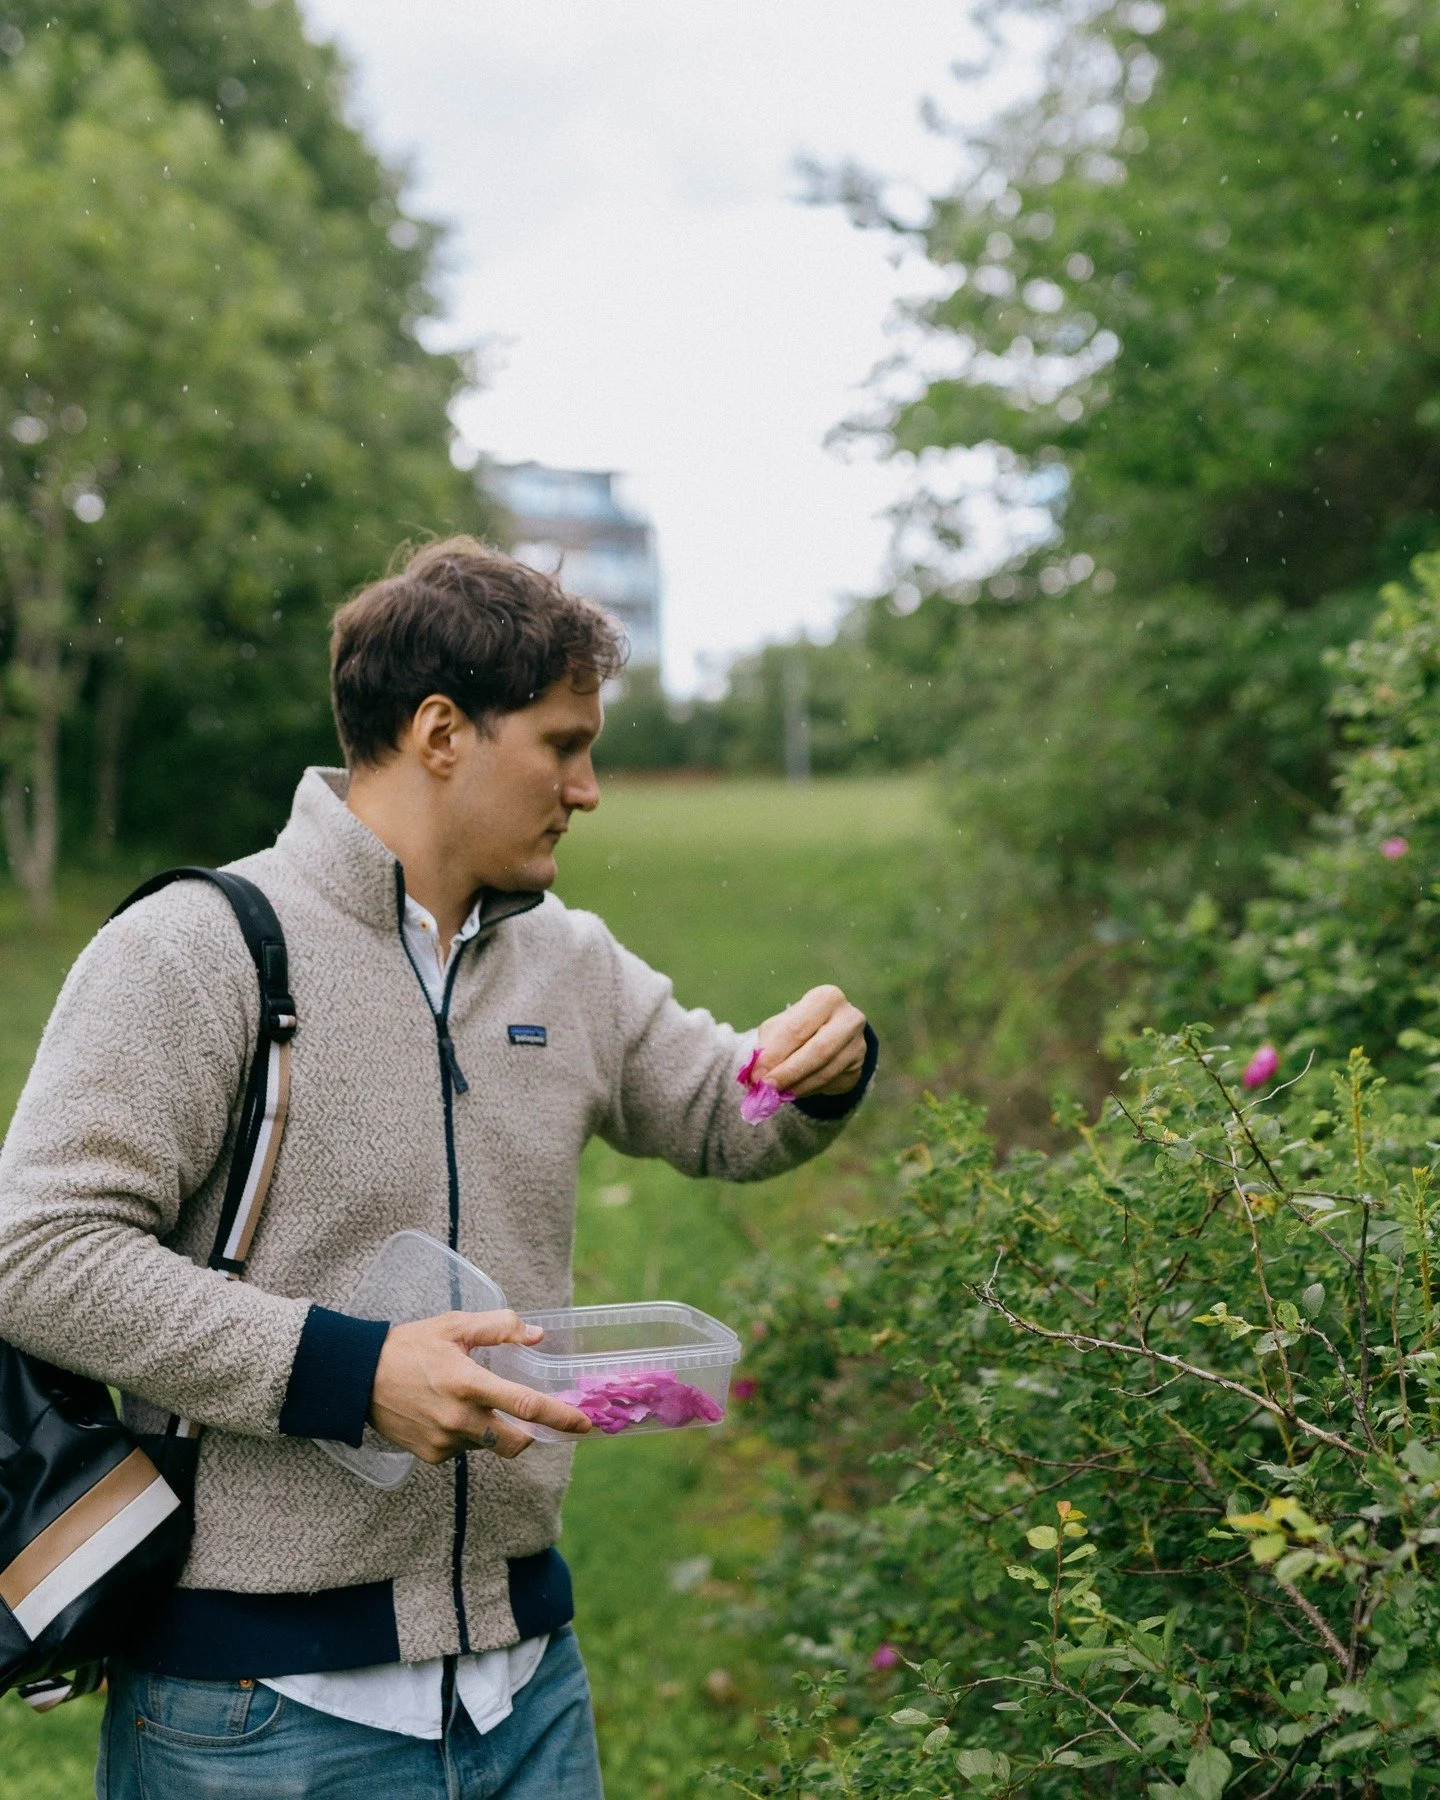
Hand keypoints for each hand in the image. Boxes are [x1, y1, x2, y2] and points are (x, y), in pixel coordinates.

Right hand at [369, 1309, 590, 1461]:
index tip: (583, 1422)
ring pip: (487, 1444)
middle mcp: (459, 1418)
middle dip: (529, 1434)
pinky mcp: (432, 1456)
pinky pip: (463, 1450)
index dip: (559, 1416)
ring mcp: (445, 1441)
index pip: (524, 1405)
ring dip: (490, 1428)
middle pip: (514, 1442)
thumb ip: (499, 1328)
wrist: (358, 1377)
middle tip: (527, 1418)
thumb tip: (536, 1335)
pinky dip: (465, 1435)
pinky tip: (445, 1413)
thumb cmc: (409, 1346)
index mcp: (468, 1383)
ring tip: (466, 1401)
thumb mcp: (454, 1326)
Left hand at [754, 984, 867, 1097]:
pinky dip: (807, 1090)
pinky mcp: (859, 1067)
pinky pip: (830, 1084)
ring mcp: (858, 1044)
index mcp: (827, 998)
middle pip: (818, 1051)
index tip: (756, 1074)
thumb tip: (757, 1073)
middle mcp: (850, 1019)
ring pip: (825, 1072)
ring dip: (796, 1086)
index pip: (797, 1028)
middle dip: (788, 1073)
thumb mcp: (780, 1027)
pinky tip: (793, 1091)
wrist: (829, 1033)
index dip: (775, 1054)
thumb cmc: (798, 1026)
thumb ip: (769, 1046)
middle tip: (766, 1088)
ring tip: (775, 1093)